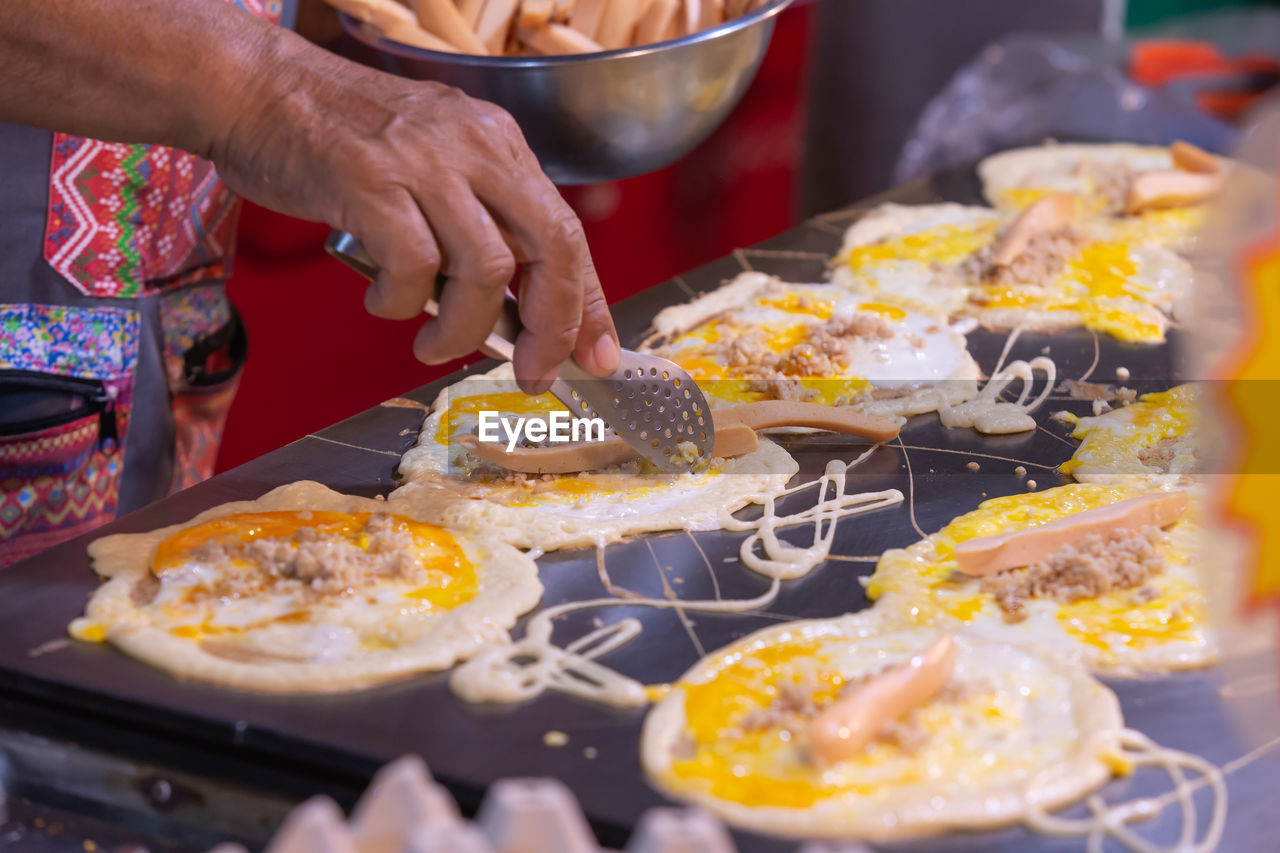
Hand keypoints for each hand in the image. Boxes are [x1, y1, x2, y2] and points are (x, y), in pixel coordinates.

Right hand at [210, 28, 618, 393]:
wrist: (254, 89)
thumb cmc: (337, 138)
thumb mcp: (432, 161)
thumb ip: (475, 220)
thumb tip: (513, 308)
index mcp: (496, 144)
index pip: (567, 230)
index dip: (589, 302)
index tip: (594, 354)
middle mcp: (472, 147)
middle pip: (551, 247)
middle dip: (552, 326)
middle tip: (534, 373)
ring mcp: (423, 162)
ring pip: (487, 268)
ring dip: (465, 328)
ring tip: (434, 346)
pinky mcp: (370, 183)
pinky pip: (413, 265)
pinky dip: (402, 302)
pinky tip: (384, 304)